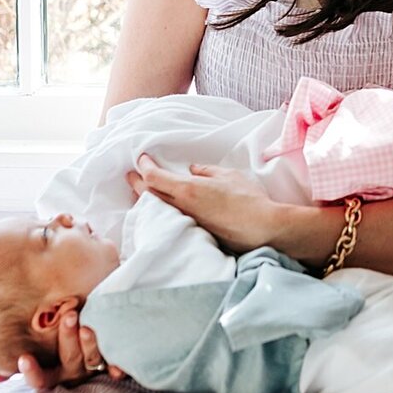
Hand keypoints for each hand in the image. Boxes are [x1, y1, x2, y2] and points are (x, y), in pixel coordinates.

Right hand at [0, 308, 125, 389]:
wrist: (85, 345)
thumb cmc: (51, 347)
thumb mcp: (34, 355)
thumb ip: (17, 360)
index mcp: (52, 374)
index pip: (40, 379)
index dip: (32, 372)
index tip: (23, 359)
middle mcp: (73, 372)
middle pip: (70, 361)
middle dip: (68, 340)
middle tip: (68, 317)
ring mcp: (92, 366)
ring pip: (92, 359)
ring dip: (89, 344)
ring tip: (86, 326)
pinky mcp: (111, 360)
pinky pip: (116, 363)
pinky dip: (117, 364)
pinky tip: (118, 364)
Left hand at [127, 155, 315, 258]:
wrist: (263, 229)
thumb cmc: (248, 200)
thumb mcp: (229, 176)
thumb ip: (207, 171)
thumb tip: (193, 169)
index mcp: (188, 189)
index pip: (154, 176)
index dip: (144, 166)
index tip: (141, 158)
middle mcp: (181, 208)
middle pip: (149, 195)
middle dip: (136, 183)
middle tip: (129, 175)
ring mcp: (186, 223)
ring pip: (157, 210)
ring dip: (146, 199)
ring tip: (141, 192)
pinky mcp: (193, 234)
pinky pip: (169, 221)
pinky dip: (160, 212)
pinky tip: (161, 211)